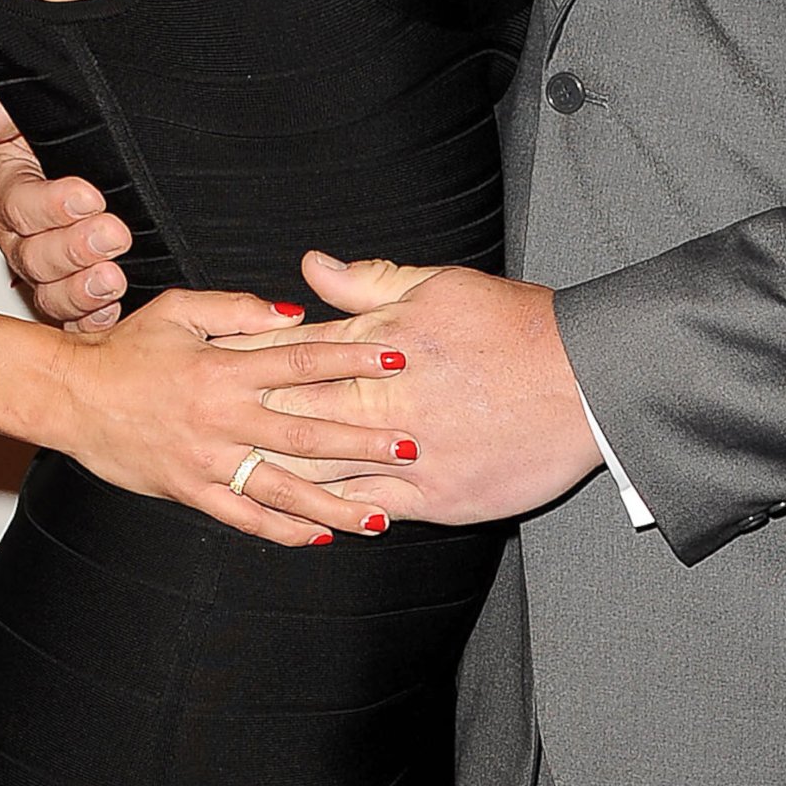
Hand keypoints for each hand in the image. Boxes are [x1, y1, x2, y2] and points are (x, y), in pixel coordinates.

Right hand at [0, 87, 128, 327]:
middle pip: (34, 257)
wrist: (83, 162)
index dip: (52, 205)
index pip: (20, 204)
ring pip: (50, 295)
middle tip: (114, 235)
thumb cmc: (55, 140)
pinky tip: (110, 314)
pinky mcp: (73, 295)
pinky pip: (74, 321)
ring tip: (113, 280)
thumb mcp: (34, 115)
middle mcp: (21, 239)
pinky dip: (91, 322)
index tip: (90, 197)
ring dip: (81, 292)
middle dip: (75, 249)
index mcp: (9, 193)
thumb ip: (7, 107)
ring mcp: (46, 273)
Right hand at [50, 285, 423, 545]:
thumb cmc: (126, 348)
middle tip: (410, 447)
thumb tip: (293, 314)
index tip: (397, 360)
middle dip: (362, 442)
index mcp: (223, 367)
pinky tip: (321, 536)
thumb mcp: (179, 310)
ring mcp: (207, 460)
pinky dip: (283, 530)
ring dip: (335, 503)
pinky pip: (245, 516)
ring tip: (381, 515)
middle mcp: (221, 417)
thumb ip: (238, 310)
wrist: (70, 396)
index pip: (302, 361)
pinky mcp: (190, 491)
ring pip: (283, 488)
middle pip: (306, 432)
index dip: (352, 360)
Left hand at [243, 256, 603, 524]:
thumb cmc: (516, 326)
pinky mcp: (438, 496)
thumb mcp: (441, 285)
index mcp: (384, 345)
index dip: (255, 361)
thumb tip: (311, 267)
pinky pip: (374, 508)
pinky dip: (339, 513)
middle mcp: (387, 402)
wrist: (586, 380)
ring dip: (281, 474)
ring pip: (327, 470)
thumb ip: (370, 283)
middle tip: (199, 428)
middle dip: (248, 422)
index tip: (217, 365)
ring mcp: (411, 455)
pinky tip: (311, 518)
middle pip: (299, 417)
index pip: (300, 355)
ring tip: (236, 476)